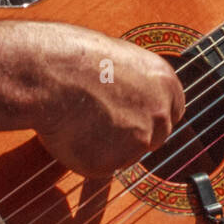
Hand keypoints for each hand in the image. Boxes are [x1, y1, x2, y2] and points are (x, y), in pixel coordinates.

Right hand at [35, 26, 184, 176]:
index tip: (135, 115)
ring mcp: (137, 141)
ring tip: (80, 117)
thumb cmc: (76, 58)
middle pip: (155, 136)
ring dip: (106, 144)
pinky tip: (71, 130)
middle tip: (102, 121)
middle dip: (133, 135)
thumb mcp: (120, 60)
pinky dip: (84, 154)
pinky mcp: (110, 163)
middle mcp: (159, 113)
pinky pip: (99, 165)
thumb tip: (132, 99)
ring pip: (125, 153)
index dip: (150, 116)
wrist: (50, 72)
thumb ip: (136, 85)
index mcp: (164, 83)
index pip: (172, 111)